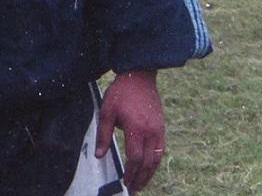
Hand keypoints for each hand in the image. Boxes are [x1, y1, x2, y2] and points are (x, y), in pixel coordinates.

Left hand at [94, 70, 164, 193]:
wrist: (140, 76)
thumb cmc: (121, 92)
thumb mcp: (107, 111)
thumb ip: (103, 134)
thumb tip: (99, 155)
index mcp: (136, 128)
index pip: (135, 158)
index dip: (130, 173)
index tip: (125, 182)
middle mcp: (150, 131)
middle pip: (147, 162)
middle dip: (141, 178)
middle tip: (133, 189)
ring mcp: (159, 130)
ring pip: (156, 158)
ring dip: (149, 173)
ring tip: (141, 183)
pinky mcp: (162, 127)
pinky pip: (160, 150)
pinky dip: (155, 162)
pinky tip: (149, 168)